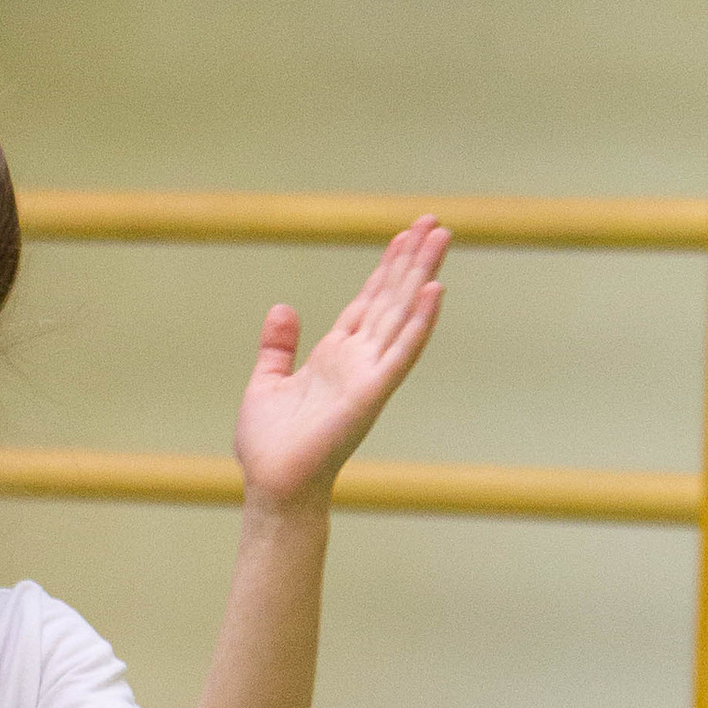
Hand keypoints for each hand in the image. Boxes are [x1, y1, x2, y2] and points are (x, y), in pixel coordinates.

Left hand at [232, 220, 448, 513]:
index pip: (368, 301)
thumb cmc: (270, 445)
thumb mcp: (266, 382)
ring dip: (422, 277)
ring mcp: (368, 375)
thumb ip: (278, 346)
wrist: (272, 485)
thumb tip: (283, 308)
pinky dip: (418, 324)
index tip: (404, 234)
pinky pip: (400, 354)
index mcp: (335, 355)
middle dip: (411, 260)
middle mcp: (357, 360)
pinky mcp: (370, 394)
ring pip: (401, 315)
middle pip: (391, 299)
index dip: (386, 267)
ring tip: (440, 239)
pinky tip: (434, 292)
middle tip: (434, 222)